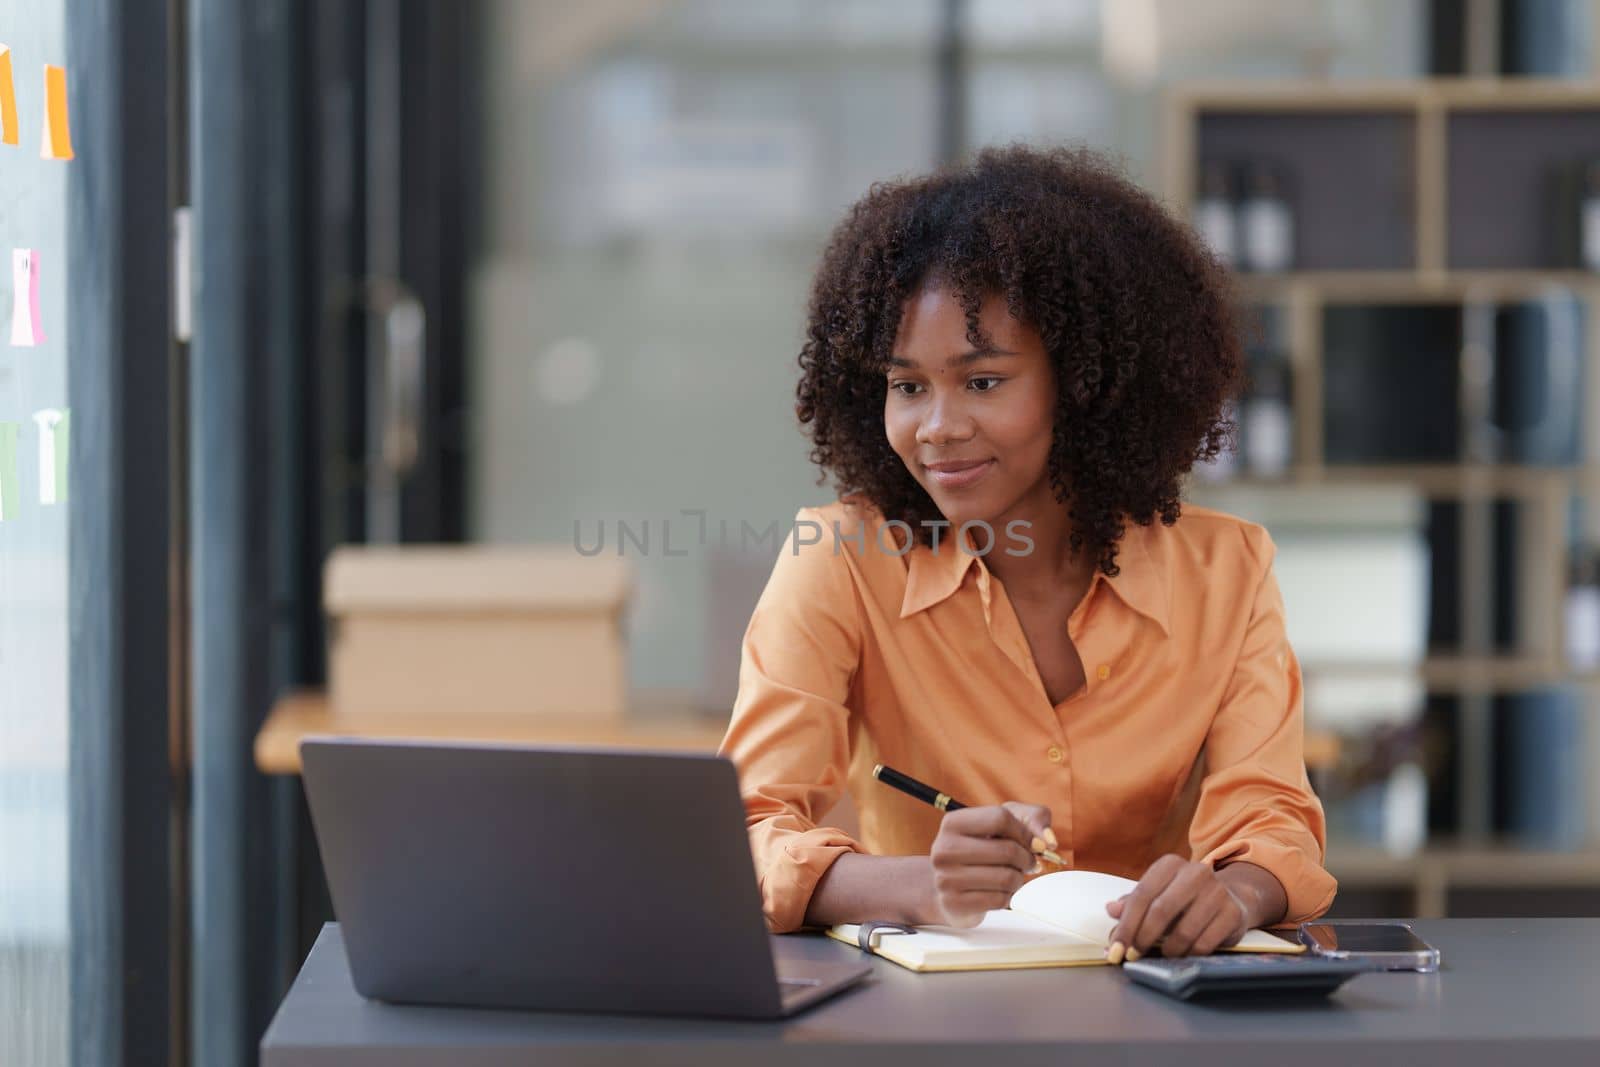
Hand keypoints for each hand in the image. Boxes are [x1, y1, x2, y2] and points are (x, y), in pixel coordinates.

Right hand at [923, 802, 1053, 928]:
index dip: (1024, 831)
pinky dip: (1008, 897)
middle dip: (1026, 859)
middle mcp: (944, 849)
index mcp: (952, 823)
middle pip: (1007, 850)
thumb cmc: (982, 851)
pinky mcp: (954, 904)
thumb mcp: (1003, 825)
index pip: (1000, 818)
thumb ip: (1033, 819)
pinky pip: (1000, 900)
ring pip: (1007, 877)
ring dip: (1018, 879)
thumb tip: (1049, 841)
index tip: (1031, 843)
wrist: (950, 889)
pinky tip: (1000, 892)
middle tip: (1026, 863)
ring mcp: (946, 878)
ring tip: (1011, 877)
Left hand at [1104, 854, 1247, 960]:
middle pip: (1161, 910)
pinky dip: (1190, 954)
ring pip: (1184, 930)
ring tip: (1163, 954)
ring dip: (1168, 949)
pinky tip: (1185, 954)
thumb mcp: (1158, 895)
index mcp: (1170, 865)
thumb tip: (1111, 910)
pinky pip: (1205, 942)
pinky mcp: (1233, 912)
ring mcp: (1217, 891)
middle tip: (1133, 956)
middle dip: (1143, 937)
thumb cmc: (1185, 898)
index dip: (1126, 925)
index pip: (1142, 895)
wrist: (1232, 897)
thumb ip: (1133, 904)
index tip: (1116, 948)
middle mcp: (1195, 872)